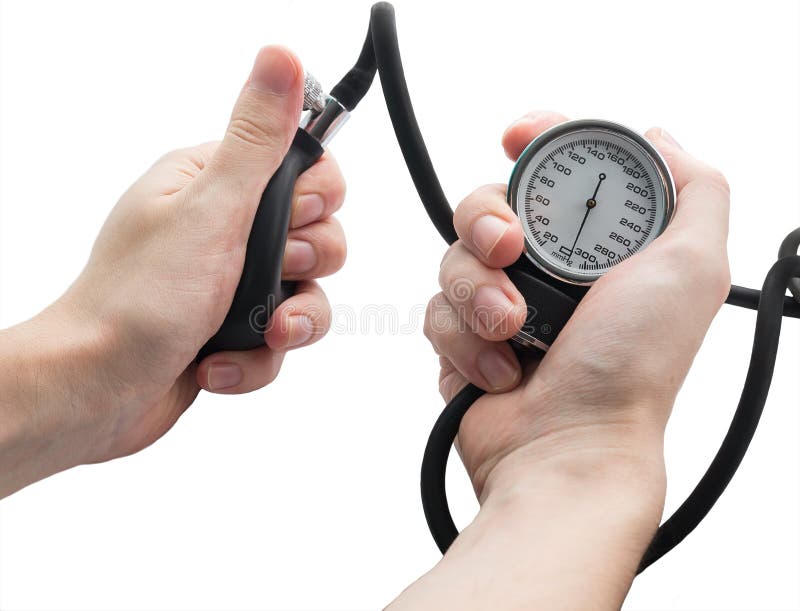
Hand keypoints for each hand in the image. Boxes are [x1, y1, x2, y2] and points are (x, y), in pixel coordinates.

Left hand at [0, 46, 345, 494]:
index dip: (316, 198)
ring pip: (308, 292)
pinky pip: (281, 339)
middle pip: (319, 233)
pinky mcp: (234, 328)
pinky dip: (256, 358)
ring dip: (290, 321)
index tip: (292, 218)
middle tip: (273, 272)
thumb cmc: (138, 301)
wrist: (97, 391)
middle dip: (307, 265)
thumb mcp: (210, 210)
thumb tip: (280, 60)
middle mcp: (226, 229)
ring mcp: (231, 282)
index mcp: (213, 184)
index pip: (303, 168)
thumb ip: (256, 142)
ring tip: (260, 333)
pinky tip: (216, 363)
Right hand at [400, 111, 729, 609]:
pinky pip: (436, 311)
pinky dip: (465, 340)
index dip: (532, 142)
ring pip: (452, 258)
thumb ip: (693, 190)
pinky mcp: (463, 341)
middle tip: (507, 250)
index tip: (515, 137)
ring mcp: (500, 307)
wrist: (568, 447)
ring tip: (510, 329)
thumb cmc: (630, 367)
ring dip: (477, 292)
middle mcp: (545, 272)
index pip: (552, 171)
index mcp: (594, 248)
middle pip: (485, 205)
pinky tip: (501, 373)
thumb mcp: (692, 266)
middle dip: (486, 220)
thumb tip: (657, 141)